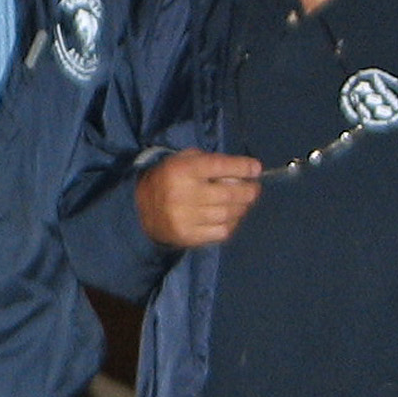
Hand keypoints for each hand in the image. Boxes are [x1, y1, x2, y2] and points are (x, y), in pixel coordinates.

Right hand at [136, 149, 261, 247]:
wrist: (141, 210)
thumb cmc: (169, 179)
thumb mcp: (183, 160)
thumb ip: (211, 162)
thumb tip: (243, 173)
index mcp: (183, 170)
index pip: (219, 166)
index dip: (242, 168)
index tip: (256, 169)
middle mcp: (184, 193)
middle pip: (228, 194)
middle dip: (248, 191)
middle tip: (254, 189)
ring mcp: (186, 218)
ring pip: (227, 214)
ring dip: (242, 208)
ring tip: (244, 203)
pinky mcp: (189, 236)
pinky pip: (221, 231)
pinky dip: (232, 224)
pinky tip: (232, 218)